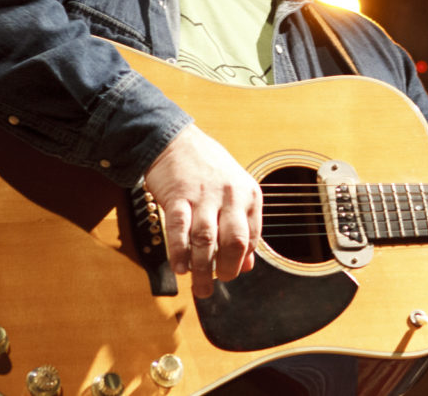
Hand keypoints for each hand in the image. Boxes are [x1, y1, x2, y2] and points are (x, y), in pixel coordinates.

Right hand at [144, 124, 262, 298]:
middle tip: (217, 284)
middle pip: (234, 242)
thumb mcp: (235, 191)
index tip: (231, 272)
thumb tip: (249, 265)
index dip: (242, 260)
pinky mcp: (178, 196)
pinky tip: (180, 268)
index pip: (252, 237)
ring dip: (203, 269)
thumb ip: (243, 226)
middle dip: (227, 269)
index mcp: (248, 194)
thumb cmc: (207, 167)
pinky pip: (180, 230)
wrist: (174, 141)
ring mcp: (204, 196)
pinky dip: (180, 253)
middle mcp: (230, 195)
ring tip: (199, 286)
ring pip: (206, 240)